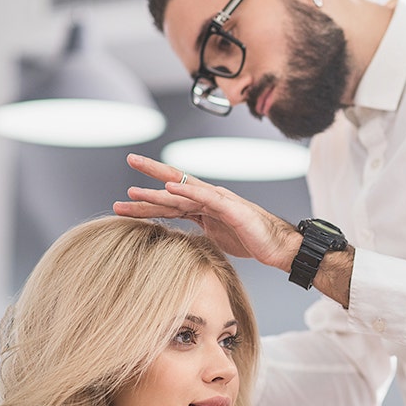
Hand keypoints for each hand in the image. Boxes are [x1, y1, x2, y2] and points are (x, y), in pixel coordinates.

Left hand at [114, 154, 300, 271]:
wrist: (279, 246)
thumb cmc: (252, 240)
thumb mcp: (216, 234)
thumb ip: (199, 227)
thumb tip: (180, 233)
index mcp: (205, 205)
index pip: (173, 197)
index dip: (150, 193)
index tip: (126, 194)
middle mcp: (211, 198)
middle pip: (176, 183)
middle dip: (150, 174)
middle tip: (129, 159)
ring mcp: (221, 202)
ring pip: (184, 193)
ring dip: (157, 191)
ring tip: (133, 190)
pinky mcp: (231, 209)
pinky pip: (206, 198)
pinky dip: (187, 192)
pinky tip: (170, 189)